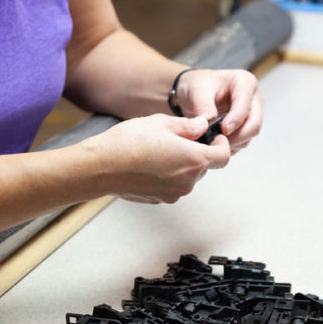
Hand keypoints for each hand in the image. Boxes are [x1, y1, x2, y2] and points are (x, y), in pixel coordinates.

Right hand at [81, 114, 230, 203]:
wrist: (99, 168)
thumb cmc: (128, 143)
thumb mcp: (161, 123)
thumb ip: (188, 126)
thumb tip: (202, 126)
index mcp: (194, 159)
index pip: (223, 156)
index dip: (222, 145)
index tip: (213, 137)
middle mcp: (188, 181)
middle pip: (204, 167)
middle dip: (197, 153)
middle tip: (178, 139)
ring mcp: (174, 194)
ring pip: (188, 176)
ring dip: (182, 164)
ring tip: (159, 150)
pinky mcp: (161, 199)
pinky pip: (173, 186)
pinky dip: (169, 176)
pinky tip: (150, 164)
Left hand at [174, 69, 262, 154]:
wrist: (196, 93)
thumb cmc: (199, 85)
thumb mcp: (197, 91)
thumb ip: (203, 106)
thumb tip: (208, 125)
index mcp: (245, 83)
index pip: (246, 106)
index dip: (236, 120)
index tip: (223, 130)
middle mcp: (253, 99)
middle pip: (254, 125)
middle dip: (236, 136)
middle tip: (217, 140)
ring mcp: (252, 115)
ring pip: (249, 136)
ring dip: (232, 143)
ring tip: (212, 140)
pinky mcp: (247, 128)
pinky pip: (243, 142)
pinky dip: (230, 146)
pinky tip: (215, 141)